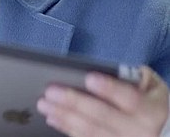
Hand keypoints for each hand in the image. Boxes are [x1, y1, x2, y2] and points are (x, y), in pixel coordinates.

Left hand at [37, 66, 168, 136]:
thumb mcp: (150, 85)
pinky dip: (66, 128)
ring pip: (90, 130)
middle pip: (103, 116)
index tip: (90, 78)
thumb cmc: (146, 99)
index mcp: (152, 110)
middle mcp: (140, 131)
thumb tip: (110, 71)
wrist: (158, 129)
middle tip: (50, 90)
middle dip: (75, 102)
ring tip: (44, 103)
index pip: (131, 99)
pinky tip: (52, 117)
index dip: (110, 89)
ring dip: (64, 116)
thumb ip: (133, 78)